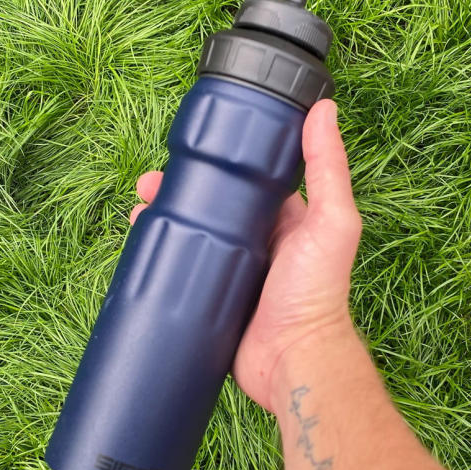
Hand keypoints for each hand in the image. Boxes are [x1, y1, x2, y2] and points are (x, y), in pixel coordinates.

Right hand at [129, 99, 360, 412]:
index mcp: (284, 218)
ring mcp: (230, 270)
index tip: (194, 146)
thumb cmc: (317, 293)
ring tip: (138, 208)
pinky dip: (159, 254)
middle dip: (178, 188)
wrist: (290, 359)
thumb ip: (328, 168)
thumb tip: (324, 110)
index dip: (221, 160)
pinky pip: (180, 270)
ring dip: (162, 217)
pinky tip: (139, 242)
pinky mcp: (209, 298)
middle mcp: (256, 240)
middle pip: (210, 203)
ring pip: (189, 233)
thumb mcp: (331, 222)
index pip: (248, 178)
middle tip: (149, 181)